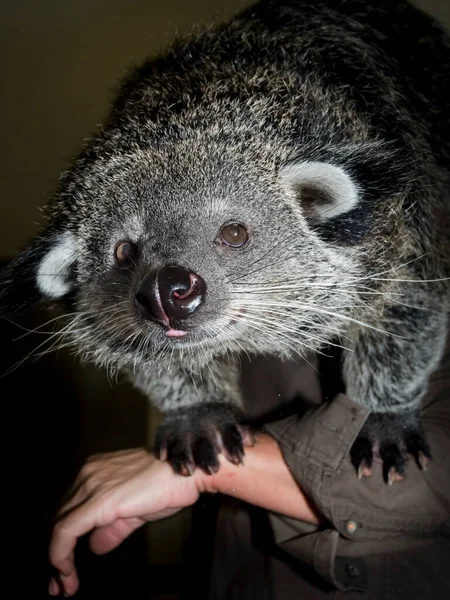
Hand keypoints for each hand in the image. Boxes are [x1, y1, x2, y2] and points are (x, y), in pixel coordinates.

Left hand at [48, 448, 205, 596]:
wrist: (188, 471)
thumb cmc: (169, 485)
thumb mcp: (136, 509)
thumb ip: (113, 527)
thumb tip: (95, 545)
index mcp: (96, 470)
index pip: (70, 507)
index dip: (64, 538)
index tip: (64, 566)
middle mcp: (89, 473)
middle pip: (62, 516)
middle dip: (58, 552)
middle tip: (61, 583)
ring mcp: (91, 484)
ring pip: (60, 525)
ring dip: (59, 560)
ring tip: (64, 585)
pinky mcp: (98, 501)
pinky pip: (66, 531)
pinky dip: (61, 556)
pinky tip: (67, 574)